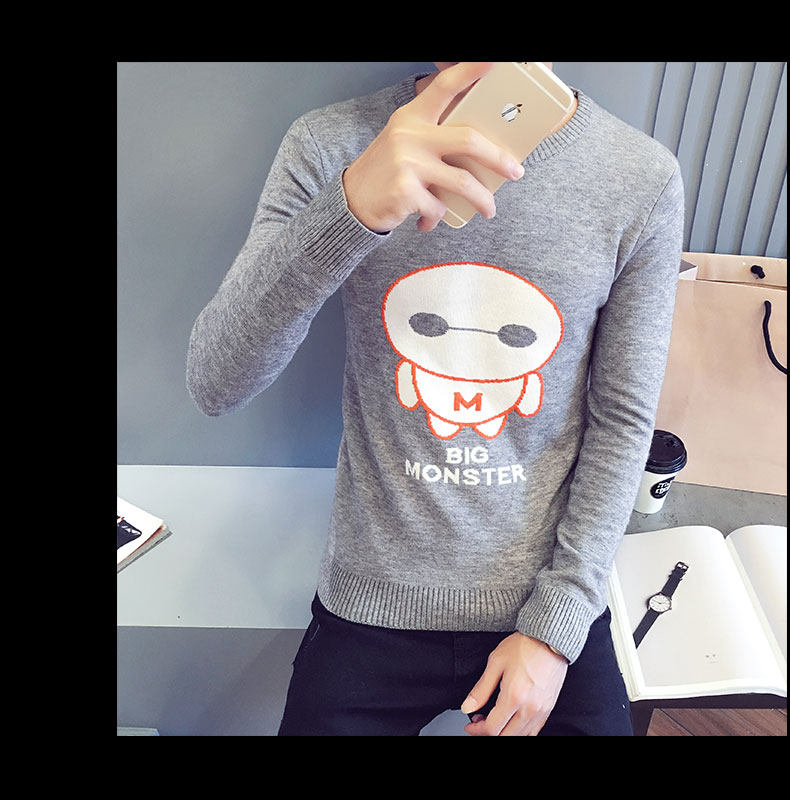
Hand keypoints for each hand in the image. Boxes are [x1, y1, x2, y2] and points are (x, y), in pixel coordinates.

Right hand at [342, 62, 524, 232]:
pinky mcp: (406, 192)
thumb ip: (435, 137)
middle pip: (468, 141)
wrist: (352, 201)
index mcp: (412, 117)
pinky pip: (439, 208)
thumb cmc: (388, 172)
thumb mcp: (405, 142)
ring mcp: (408, 163)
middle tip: (515, 171)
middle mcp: (410, 135)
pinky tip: (428, 220)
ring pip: (462, 183)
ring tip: (489, 209)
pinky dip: (438, 218)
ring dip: (482, 200)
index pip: (444, 87)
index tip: (494, 61)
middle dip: (498, 159)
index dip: (470, 71)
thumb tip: (480, 149)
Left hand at [462, 632, 567, 735]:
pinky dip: (520, 732)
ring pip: (520, 737)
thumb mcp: (496, 663)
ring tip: (494, 720)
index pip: (492, 728)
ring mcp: (541, 711)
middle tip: (479, 722)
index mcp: (514, 697)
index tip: (470, 725)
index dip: (477, 730)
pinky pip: (533, 731)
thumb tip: (467, 707)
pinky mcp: (549, 708)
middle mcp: (529, 709)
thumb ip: (481, 689)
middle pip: (505, 737)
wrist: (548, 638)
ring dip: (504, 733)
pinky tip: (511, 721)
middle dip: (488, 733)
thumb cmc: (524, 646)